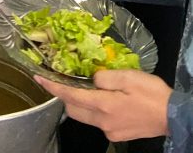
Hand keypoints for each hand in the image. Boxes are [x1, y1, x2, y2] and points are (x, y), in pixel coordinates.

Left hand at [35, 70, 170, 141]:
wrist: (172, 116)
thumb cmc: (151, 93)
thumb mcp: (128, 76)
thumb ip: (104, 77)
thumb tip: (92, 79)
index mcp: (104, 105)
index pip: (70, 96)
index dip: (53, 87)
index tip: (39, 78)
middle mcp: (102, 122)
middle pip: (73, 109)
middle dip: (65, 95)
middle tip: (65, 80)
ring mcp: (109, 131)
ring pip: (85, 116)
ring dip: (81, 102)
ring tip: (89, 88)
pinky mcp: (116, 135)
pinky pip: (98, 121)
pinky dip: (96, 109)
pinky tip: (108, 100)